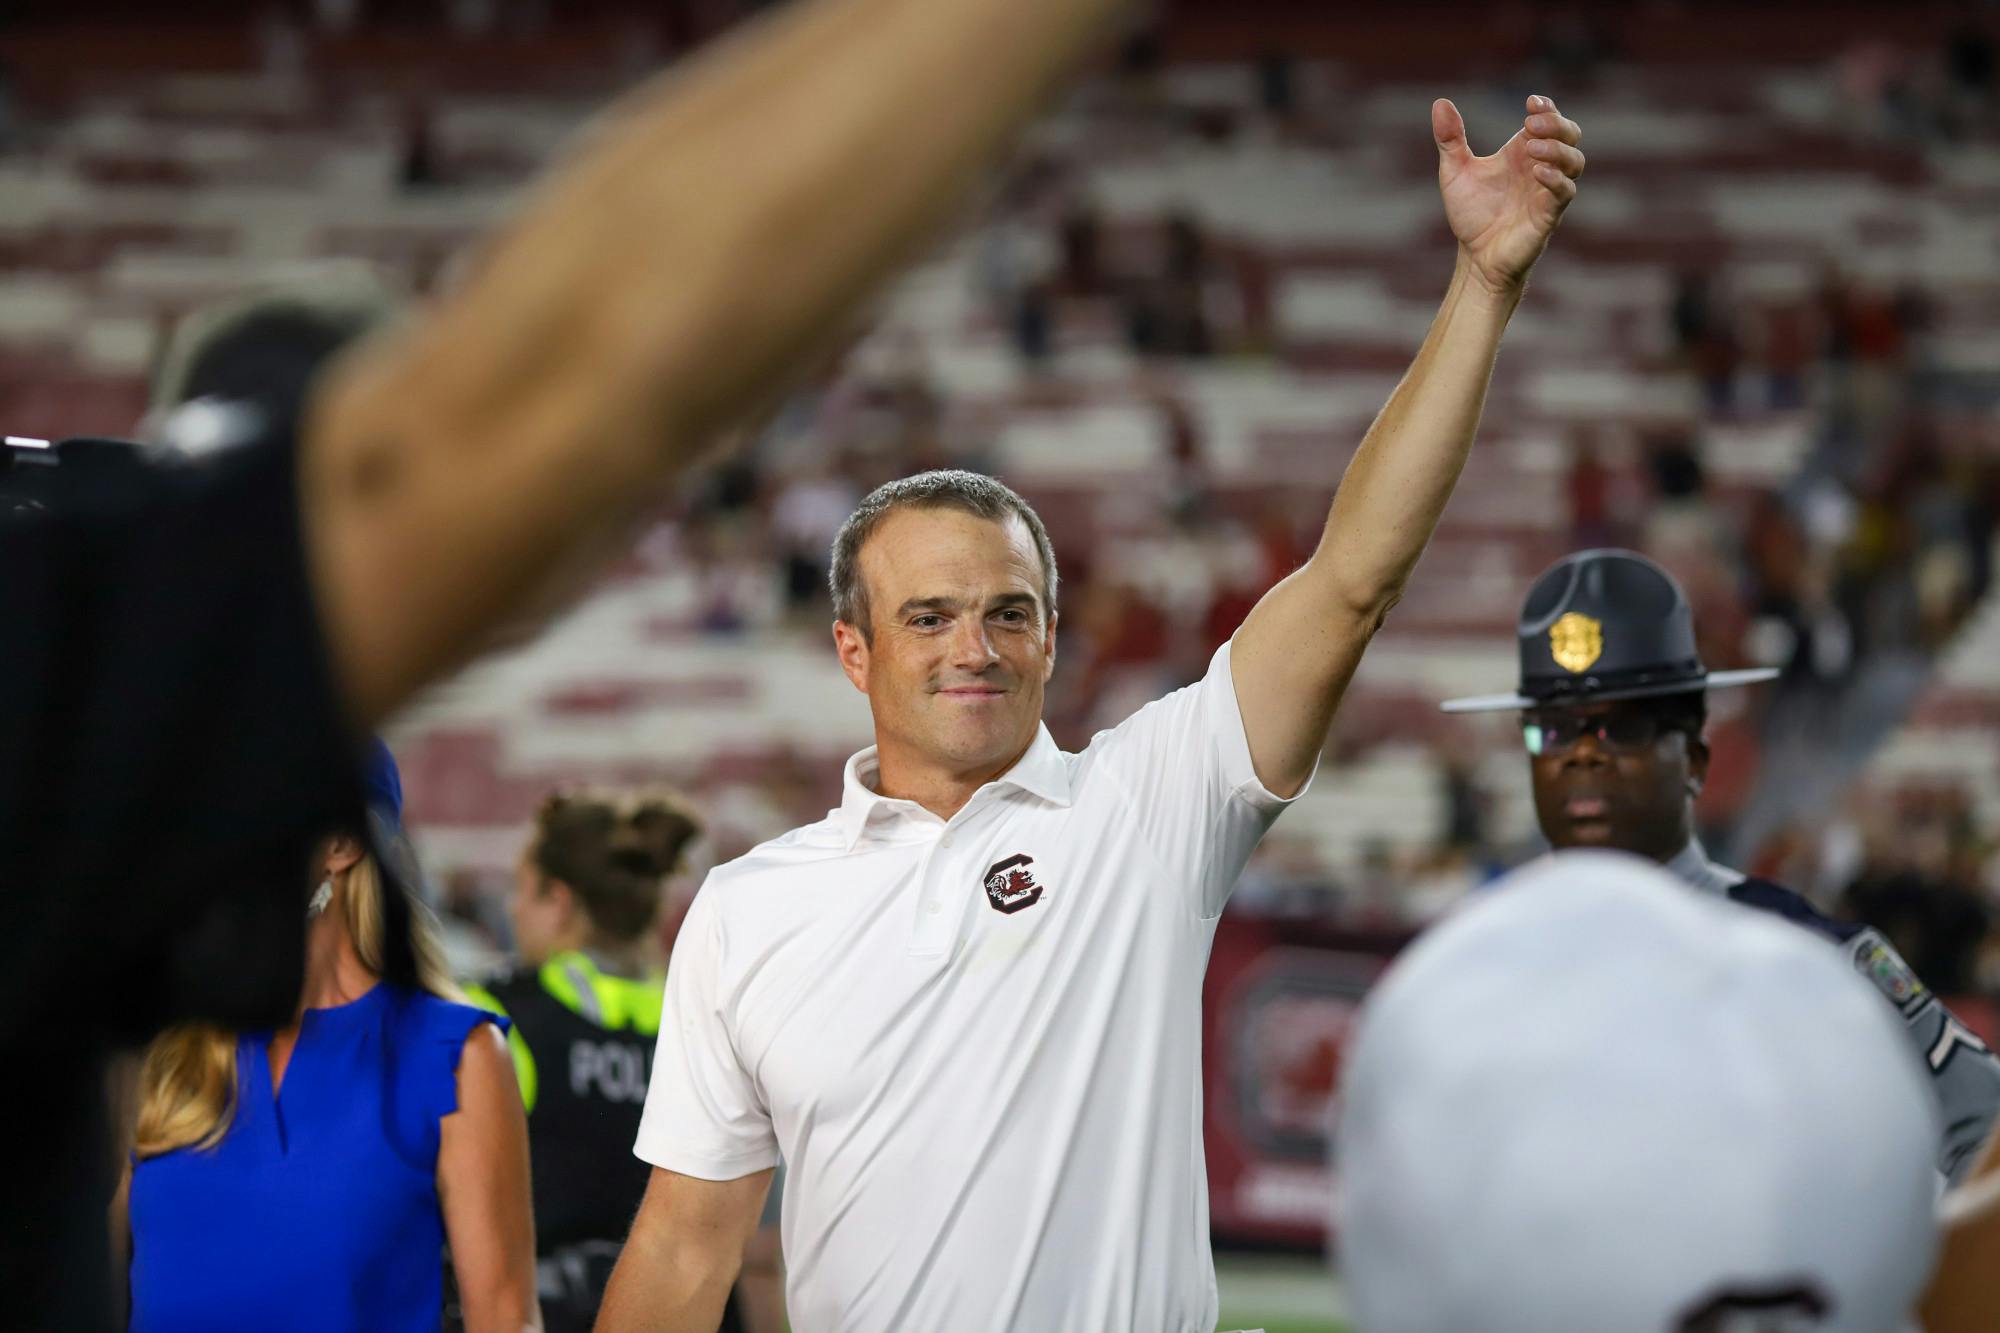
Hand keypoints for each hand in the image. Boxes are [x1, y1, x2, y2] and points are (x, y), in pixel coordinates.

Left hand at [1434, 93, 1583, 298]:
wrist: (1475, 257)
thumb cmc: (1471, 214)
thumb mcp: (1454, 172)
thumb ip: (1450, 139)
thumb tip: (1440, 102)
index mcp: (1521, 152)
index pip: (1548, 120)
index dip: (1546, 108)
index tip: (1531, 102)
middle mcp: (1540, 167)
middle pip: (1569, 135)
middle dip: (1557, 124)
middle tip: (1532, 124)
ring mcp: (1547, 191)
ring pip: (1574, 161)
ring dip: (1558, 150)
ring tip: (1532, 147)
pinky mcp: (1549, 215)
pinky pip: (1564, 192)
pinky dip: (1555, 179)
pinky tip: (1536, 172)